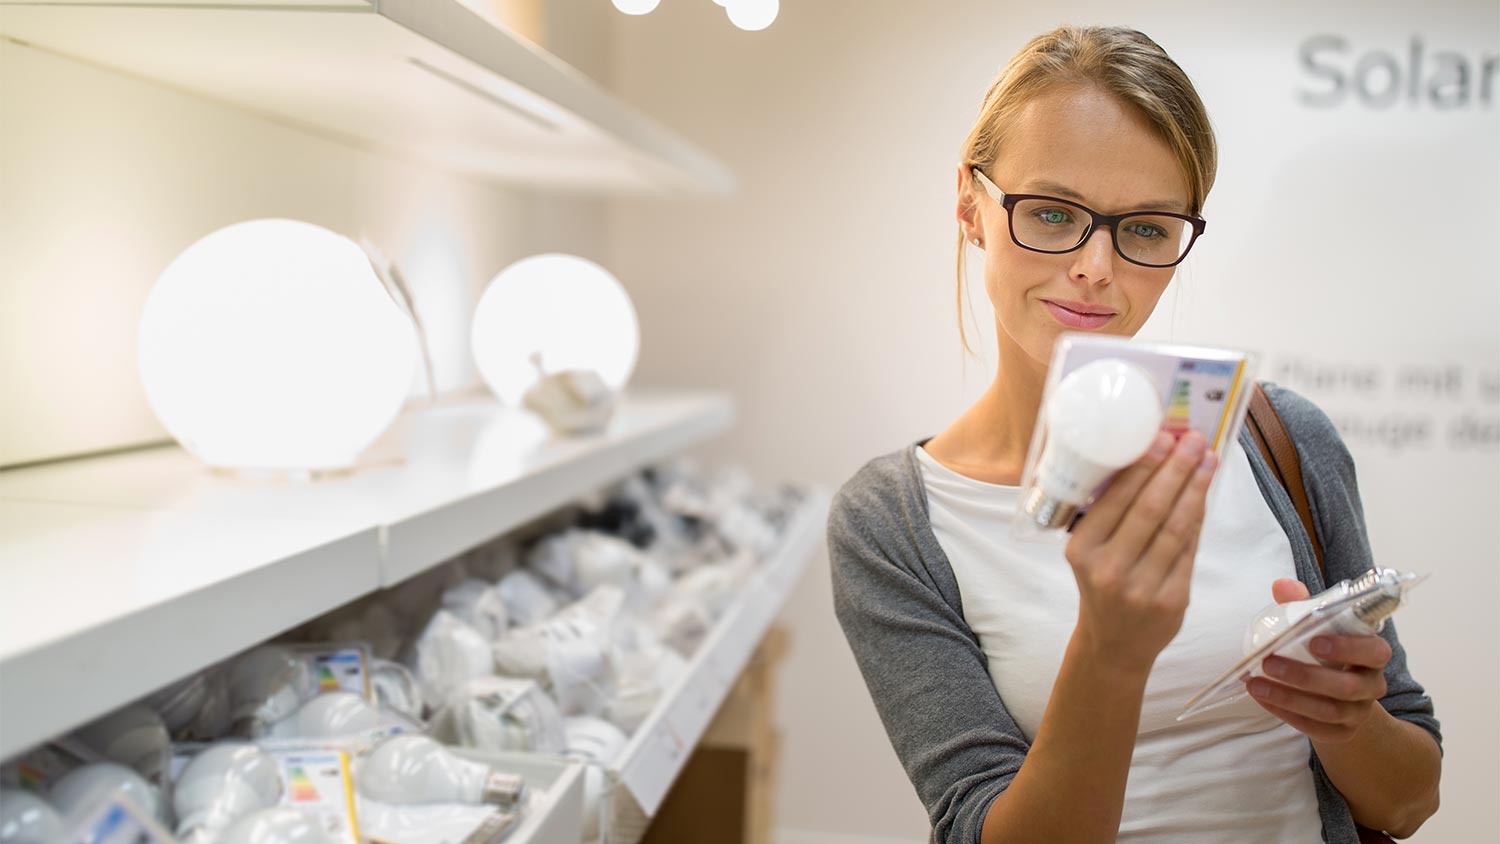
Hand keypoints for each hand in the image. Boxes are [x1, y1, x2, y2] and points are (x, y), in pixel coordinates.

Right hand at [1065, 430, 1218, 672]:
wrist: (1113, 645)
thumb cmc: (1102, 586)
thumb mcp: (1090, 552)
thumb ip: (1113, 516)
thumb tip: (1151, 461)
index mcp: (1082, 550)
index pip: (1118, 499)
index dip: (1145, 466)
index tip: (1164, 438)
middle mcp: (1109, 569)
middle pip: (1152, 508)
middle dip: (1177, 469)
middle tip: (1194, 441)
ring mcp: (1142, 588)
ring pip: (1177, 527)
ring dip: (1196, 489)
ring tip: (1208, 460)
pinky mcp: (1173, 601)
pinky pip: (1190, 550)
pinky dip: (1198, 519)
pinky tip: (1203, 495)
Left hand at [1245, 579, 1392, 743]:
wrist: (1341, 695)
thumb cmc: (1328, 652)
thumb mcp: (1320, 627)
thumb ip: (1304, 605)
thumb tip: (1281, 585)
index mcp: (1373, 655)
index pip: (1375, 651)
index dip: (1348, 648)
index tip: (1314, 641)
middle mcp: (1371, 685)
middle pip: (1347, 686)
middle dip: (1305, 675)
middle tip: (1269, 661)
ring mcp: (1358, 712)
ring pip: (1328, 711)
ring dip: (1288, 697)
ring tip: (1255, 683)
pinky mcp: (1341, 733)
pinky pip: (1315, 728)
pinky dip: (1286, 713)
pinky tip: (1262, 699)